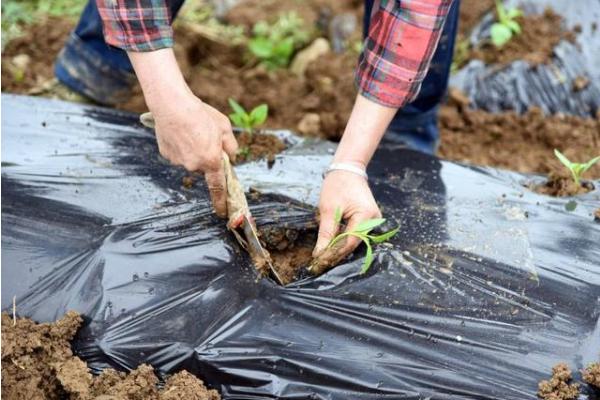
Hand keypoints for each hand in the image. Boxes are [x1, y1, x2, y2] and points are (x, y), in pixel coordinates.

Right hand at [151, 92, 237, 216]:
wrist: (172, 104)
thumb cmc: (200, 114)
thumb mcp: (224, 127)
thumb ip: (231, 146)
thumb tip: (231, 157)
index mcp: (212, 161)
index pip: (218, 186)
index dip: (221, 200)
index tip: (223, 211)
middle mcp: (194, 165)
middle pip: (204, 167)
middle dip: (207, 156)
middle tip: (205, 136)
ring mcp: (178, 161)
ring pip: (191, 160)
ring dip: (193, 150)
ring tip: (191, 130)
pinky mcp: (167, 154)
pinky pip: (178, 153)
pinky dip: (180, 145)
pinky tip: (179, 131)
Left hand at [311, 169, 380, 273]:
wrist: (348, 170)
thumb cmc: (337, 185)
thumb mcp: (328, 209)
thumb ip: (326, 233)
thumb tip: (320, 254)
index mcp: (366, 216)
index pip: (349, 242)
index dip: (334, 254)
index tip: (319, 262)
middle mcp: (374, 220)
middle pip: (354, 244)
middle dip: (336, 253)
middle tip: (319, 263)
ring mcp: (373, 220)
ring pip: (355, 240)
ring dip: (340, 247)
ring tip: (324, 255)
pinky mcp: (369, 220)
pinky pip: (356, 234)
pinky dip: (344, 239)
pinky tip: (332, 245)